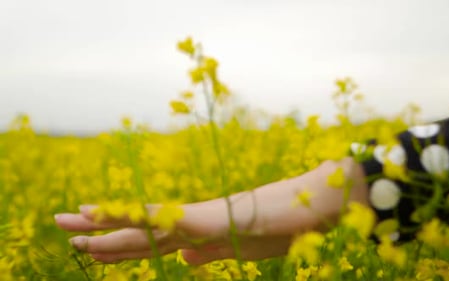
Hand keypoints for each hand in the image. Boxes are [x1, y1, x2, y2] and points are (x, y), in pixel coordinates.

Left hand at [55, 158, 367, 264]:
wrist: (314, 205)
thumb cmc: (282, 227)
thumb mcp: (239, 250)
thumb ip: (209, 252)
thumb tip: (181, 262)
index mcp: (199, 231)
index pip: (150, 239)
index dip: (116, 241)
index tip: (86, 240)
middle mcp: (194, 221)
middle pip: (139, 228)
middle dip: (99, 229)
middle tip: (60, 222)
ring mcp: (201, 217)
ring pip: (145, 221)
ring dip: (106, 223)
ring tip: (71, 220)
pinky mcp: (211, 217)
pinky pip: (166, 219)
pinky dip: (133, 217)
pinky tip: (105, 216)